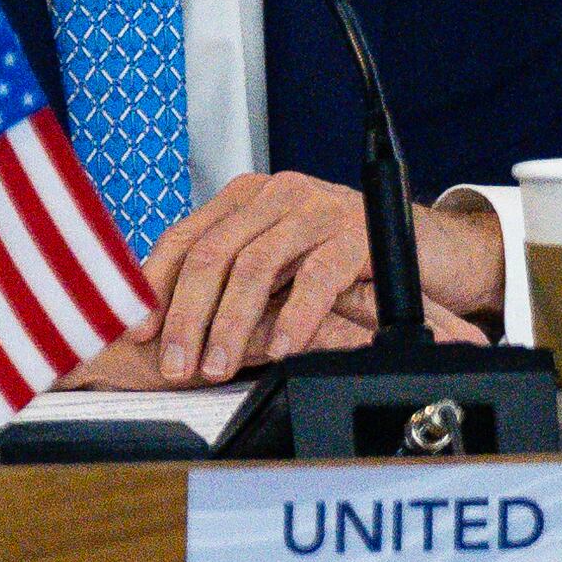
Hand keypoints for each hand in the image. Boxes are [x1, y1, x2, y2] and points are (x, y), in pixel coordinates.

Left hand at [92, 173, 504, 386]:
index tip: (138, 331)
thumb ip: (233, 279)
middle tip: (175, 366)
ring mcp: (317, 209)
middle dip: (186, 316)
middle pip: (212, 254)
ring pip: (255, 266)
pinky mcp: (356, 232)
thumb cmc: (340, 261)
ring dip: (230, 324)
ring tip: (216, 366)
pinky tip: (280, 350)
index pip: (184, 236)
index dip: (155, 286)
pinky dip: (292, 319)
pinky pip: (314, 278)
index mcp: (247, 197)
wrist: (423, 247)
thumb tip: (168, 326)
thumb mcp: (279, 264)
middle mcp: (277, 194)